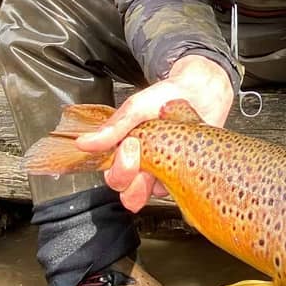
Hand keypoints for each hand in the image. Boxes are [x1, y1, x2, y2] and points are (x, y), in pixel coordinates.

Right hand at [74, 55, 234, 211]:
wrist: (202, 91)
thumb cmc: (167, 97)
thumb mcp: (137, 108)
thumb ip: (113, 128)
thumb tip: (84, 143)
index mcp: (125, 149)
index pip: (113, 175)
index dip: (119, 168)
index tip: (130, 145)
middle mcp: (142, 164)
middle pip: (127, 190)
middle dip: (131, 177)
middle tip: (142, 154)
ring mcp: (163, 170)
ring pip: (150, 194)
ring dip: (154, 182)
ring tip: (165, 157)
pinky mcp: (183, 173)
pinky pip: (176, 189)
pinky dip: (178, 179)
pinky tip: (183, 161)